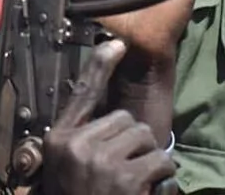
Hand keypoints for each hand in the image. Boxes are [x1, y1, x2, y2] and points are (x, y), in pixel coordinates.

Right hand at [41, 39, 175, 194]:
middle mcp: (76, 145)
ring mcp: (101, 161)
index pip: (82, 93)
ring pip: (146, 138)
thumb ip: (84, 141)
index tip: (117, 43)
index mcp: (60, 140)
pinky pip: (162, 162)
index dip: (101, 65)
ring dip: (150, 162)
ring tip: (136, 186)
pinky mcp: (127, 177)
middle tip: (124, 174)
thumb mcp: (70, 168)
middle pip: (124, 119)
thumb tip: (115, 120)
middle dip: (132, 144)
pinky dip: (164, 181)